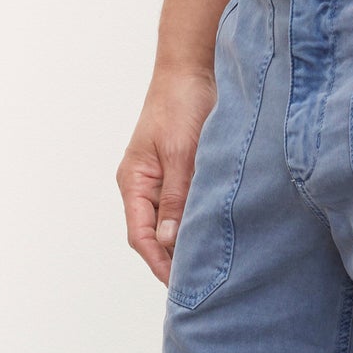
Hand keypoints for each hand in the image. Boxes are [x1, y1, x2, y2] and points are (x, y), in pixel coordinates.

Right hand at [116, 66, 217, 285]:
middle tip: (203, 284)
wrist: (193, 67)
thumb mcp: (181, 153)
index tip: (181, 285)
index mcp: (134, 181)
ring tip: (213, 265)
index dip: (159, 264)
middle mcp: (145, 185)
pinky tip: (218, 235)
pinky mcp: (184, 173)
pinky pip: (188, 207)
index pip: (141, 236)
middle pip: (156, 236)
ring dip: (189, 242)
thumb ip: (176, 197)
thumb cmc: (181, 102)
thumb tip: (169, 241)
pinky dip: (199, 222)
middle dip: (175, 260)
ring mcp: (164, 180)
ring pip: (173, 223)